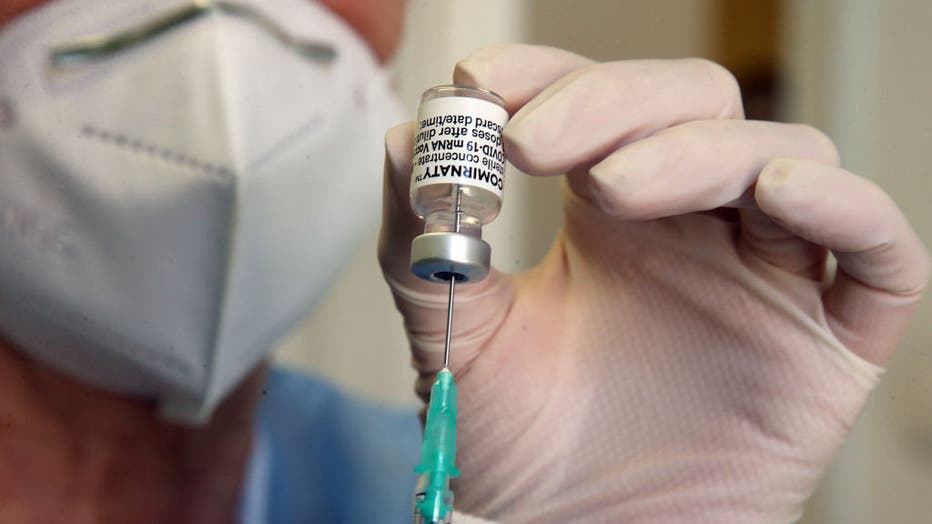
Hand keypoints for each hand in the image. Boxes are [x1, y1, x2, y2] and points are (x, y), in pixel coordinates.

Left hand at [379, 44, 929, 522]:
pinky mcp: (831, 339)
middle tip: (531, 143)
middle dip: (613, 105)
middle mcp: (695, 228)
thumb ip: (422, 238)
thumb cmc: (522, 446)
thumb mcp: (456, 333)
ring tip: (611, 187)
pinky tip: (771, 195)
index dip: (552, 75)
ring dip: (697, 150)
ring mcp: (768, 275)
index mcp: (612, 215)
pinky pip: (877, 251)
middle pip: (695, 105)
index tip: (486, 87)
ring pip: (779, 156)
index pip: (603, 101)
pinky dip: (842, 207)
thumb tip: (407, 138)